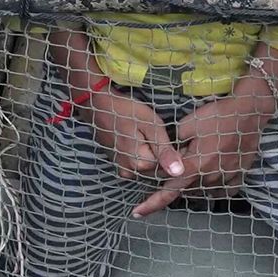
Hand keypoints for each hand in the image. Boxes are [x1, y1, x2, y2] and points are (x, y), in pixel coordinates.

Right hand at [85, 88, 181, 202]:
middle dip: (161, 153)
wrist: (98, 104)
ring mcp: (121, 168)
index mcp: (139, 164)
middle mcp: (129, 172)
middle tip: (157, 131)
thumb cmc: (126, 110)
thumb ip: (165, 150)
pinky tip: (139, 136)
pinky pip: (137, 162)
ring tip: (146, 132)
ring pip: (147, 165)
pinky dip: (142, 152)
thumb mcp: (152, 125)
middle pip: (156, 168)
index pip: (167, 167)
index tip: (169, 134)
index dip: (173, 152)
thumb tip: (179, 172)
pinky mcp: (118, 163)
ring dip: (152, 152)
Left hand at [151, 69, 277, 212]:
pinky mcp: (239, 176)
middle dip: (176, 183)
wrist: (249, 112)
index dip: (152, 203)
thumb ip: (171, 146)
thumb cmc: (216, 116)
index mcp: (194, 166)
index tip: (137, 213)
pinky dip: (212, 188)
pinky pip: (222, 191)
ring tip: (193, 167)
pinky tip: (209, 179)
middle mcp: (209, 178)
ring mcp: (226, 179)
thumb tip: (164, 157)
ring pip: (202, 191)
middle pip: (185, 190)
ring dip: (193, 184)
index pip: (168, 191)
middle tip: (173, 168)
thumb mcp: (186, 125)